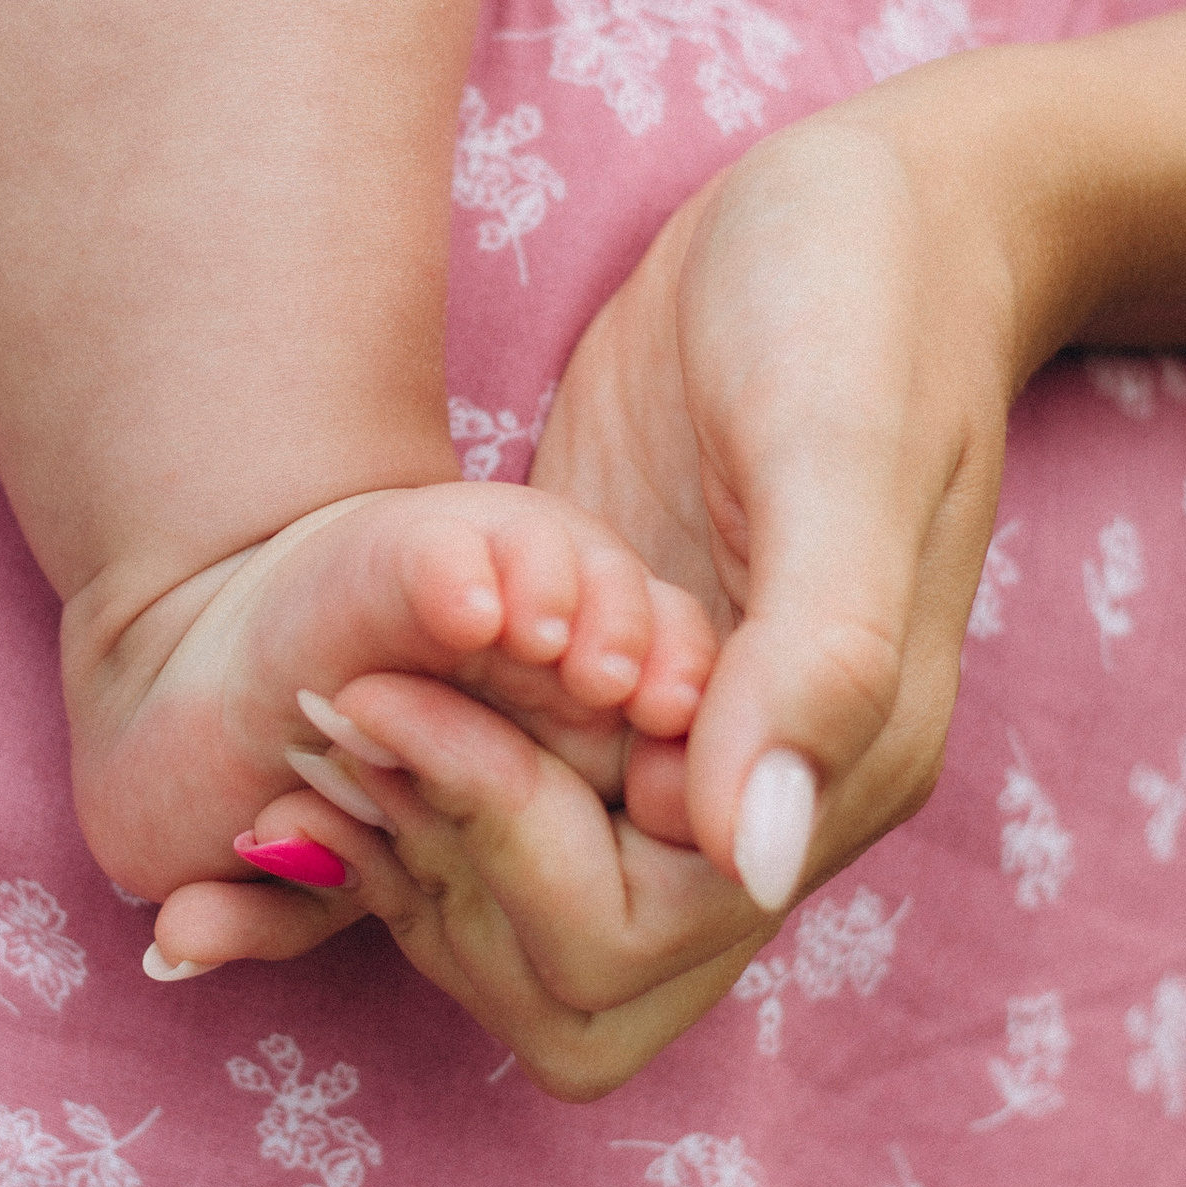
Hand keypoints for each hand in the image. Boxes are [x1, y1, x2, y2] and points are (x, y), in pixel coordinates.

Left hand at [153, 65, 1046, 1094]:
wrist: (869, 209)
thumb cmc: (864, 298)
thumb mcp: (835, 445)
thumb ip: (818, 659)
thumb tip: (757, 859)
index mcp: (831, 769)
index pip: (632, 939)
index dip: (496, 850)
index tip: (396, 700)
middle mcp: (749, 796)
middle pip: (564, 977)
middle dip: (434, 879)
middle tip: (341, 720)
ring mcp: (670, 747)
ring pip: (510, 914)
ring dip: (401, 848)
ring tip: (316, 710)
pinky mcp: (599, 688)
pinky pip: (492, 807)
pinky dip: (401, 792)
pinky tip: (319, 711)